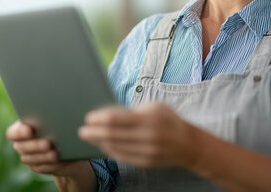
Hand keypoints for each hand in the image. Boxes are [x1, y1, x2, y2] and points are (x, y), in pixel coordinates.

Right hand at [6, 120, 85, 175]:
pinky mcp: (38, 166)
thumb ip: (55, 116)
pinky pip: (42, 168)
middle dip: (35, 145)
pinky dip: (51, 165)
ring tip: (55, 153)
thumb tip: (62, 119)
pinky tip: (60, 161)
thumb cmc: (62, 123)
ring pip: (31, 159)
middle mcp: (22, 143)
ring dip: (43, 156)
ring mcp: (29, 156)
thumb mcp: (59, 117)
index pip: (13, 133)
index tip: (29, 130)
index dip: (19, 132)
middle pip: (21, 147)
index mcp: (22, 127)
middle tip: (48, 143)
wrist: (70, 142)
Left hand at [78, 103, 199, 168]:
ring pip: (115, 148)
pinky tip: (103, 145)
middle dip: (94, 133)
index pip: (116, 119)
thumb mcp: (155, 107)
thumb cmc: (169, 121)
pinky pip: (122, 157)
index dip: (99, 119)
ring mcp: (146, 152)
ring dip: (99, 142)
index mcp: (149, 119)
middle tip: (82, 131)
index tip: (88, 118)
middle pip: (112, 135)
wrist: (188, 145)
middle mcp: (147, 137)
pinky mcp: (145, 163)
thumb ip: (133, 111)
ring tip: (89, 137)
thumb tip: (110, 115)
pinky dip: (109, 151)